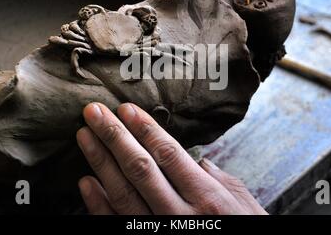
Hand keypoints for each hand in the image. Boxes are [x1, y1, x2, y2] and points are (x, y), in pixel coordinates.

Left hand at [76, 102, 266, 214]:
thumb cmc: (245, 231)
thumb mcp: (243, 204)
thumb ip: (218, 179)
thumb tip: (195, 159)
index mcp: (207, 198)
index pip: (169, 155)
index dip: (145, 129)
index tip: (126, 109)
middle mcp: (180, 215)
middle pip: (140, 168)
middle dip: (114, 137)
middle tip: (94, 112)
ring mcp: (160, 233)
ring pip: (124, 194)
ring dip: (101, 162)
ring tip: (85, 136)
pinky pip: (117, 225)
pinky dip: (99, 204)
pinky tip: (86, 182)